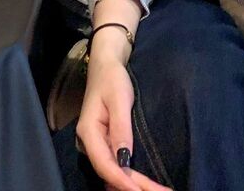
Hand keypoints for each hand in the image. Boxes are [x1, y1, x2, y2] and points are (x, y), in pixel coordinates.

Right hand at [76, 57, 170, 190]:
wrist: (106, 65)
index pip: (105, 164)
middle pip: (109, 173)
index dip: (122, 181)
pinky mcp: (105, 143)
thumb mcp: (119, 99)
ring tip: (155, 190)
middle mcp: (89, 143)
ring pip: (113, 172)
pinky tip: (143, 183)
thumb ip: (121, 129)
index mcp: (88, 132)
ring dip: (133, 184)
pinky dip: (129, 176)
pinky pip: (115, 165)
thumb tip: (124, 160)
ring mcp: (96, 145)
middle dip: (133, 187)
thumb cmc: (113, 78)